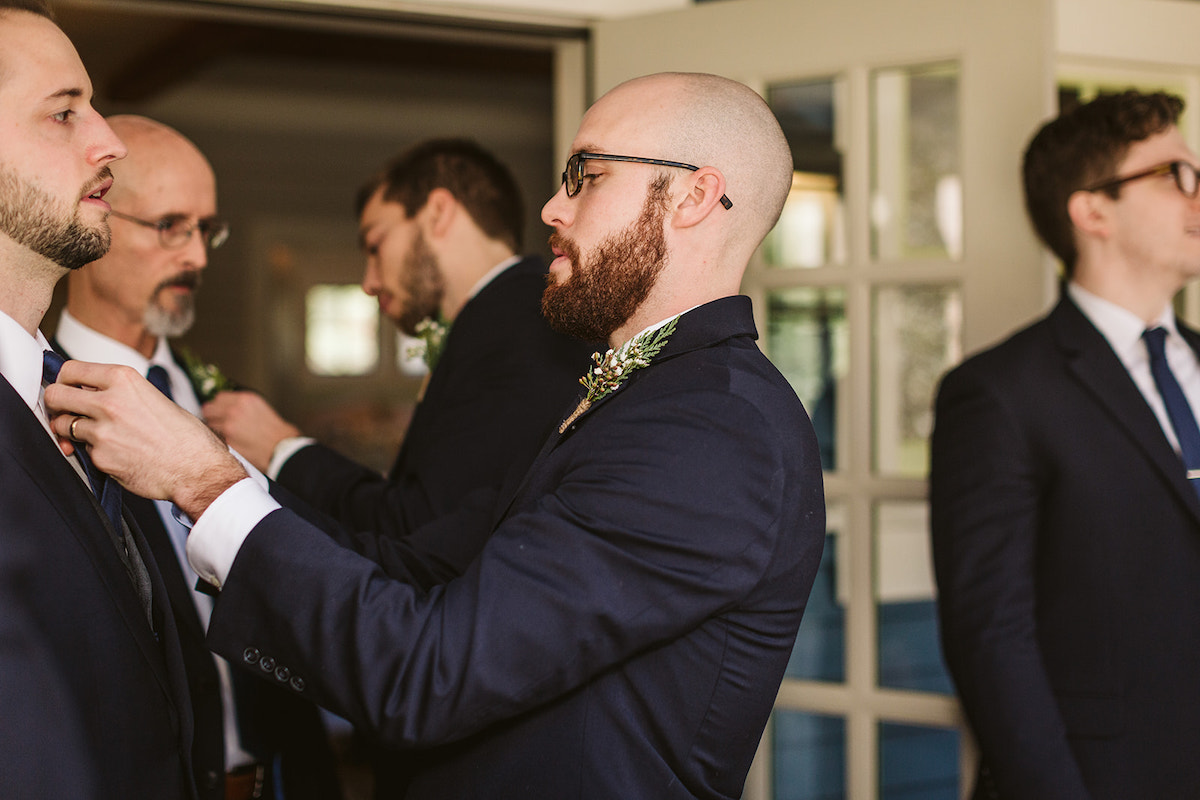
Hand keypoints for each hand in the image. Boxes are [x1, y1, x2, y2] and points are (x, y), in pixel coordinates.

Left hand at [44, 361, 246, 519]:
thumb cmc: (186, 437)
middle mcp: (109, 401)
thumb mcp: (155, 398)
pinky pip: (82, 452)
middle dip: (57, 404)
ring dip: (71, 430)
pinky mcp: (100, 458)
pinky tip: (116, 454)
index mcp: (124, 379)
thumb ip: (122, 393)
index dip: (65, 380)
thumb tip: (95, 393)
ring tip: (93, 435)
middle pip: (55, 394)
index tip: (69, 387)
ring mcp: (102, 431)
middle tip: (68, 411)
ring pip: (62, 425)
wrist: (197, 470)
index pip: (70, 369)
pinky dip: (93, 453)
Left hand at [203, 390, 300, 472]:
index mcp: (245, 399)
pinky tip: (232, 441)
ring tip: (227, 433)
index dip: (219, 405)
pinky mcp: (227, 440)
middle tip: (216, 421)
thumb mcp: (262, 408)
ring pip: (210, 424)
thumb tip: (229, 407)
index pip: (219, 397)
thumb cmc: (278, 432)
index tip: (219, 409)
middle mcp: (234, 409)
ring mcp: (229, 425)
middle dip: (212, 415)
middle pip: (209, 409)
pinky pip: (217, 438)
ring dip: (215, 428)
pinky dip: (221, 440)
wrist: (283, 448)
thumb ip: (243, 406)